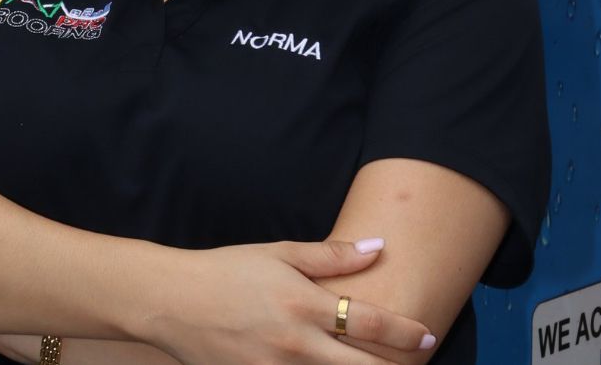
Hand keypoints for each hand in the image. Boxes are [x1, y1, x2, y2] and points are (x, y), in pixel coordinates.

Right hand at [149, 238, 436, 364]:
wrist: (173, 301)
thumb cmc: (228, 270)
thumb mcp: (279, 253)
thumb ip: (330, 256)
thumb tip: (377, 247)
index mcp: (302, 304)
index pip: (367, 322)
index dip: (403, 332)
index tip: (427, 335)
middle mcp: (295, 345)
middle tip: (420, 361)